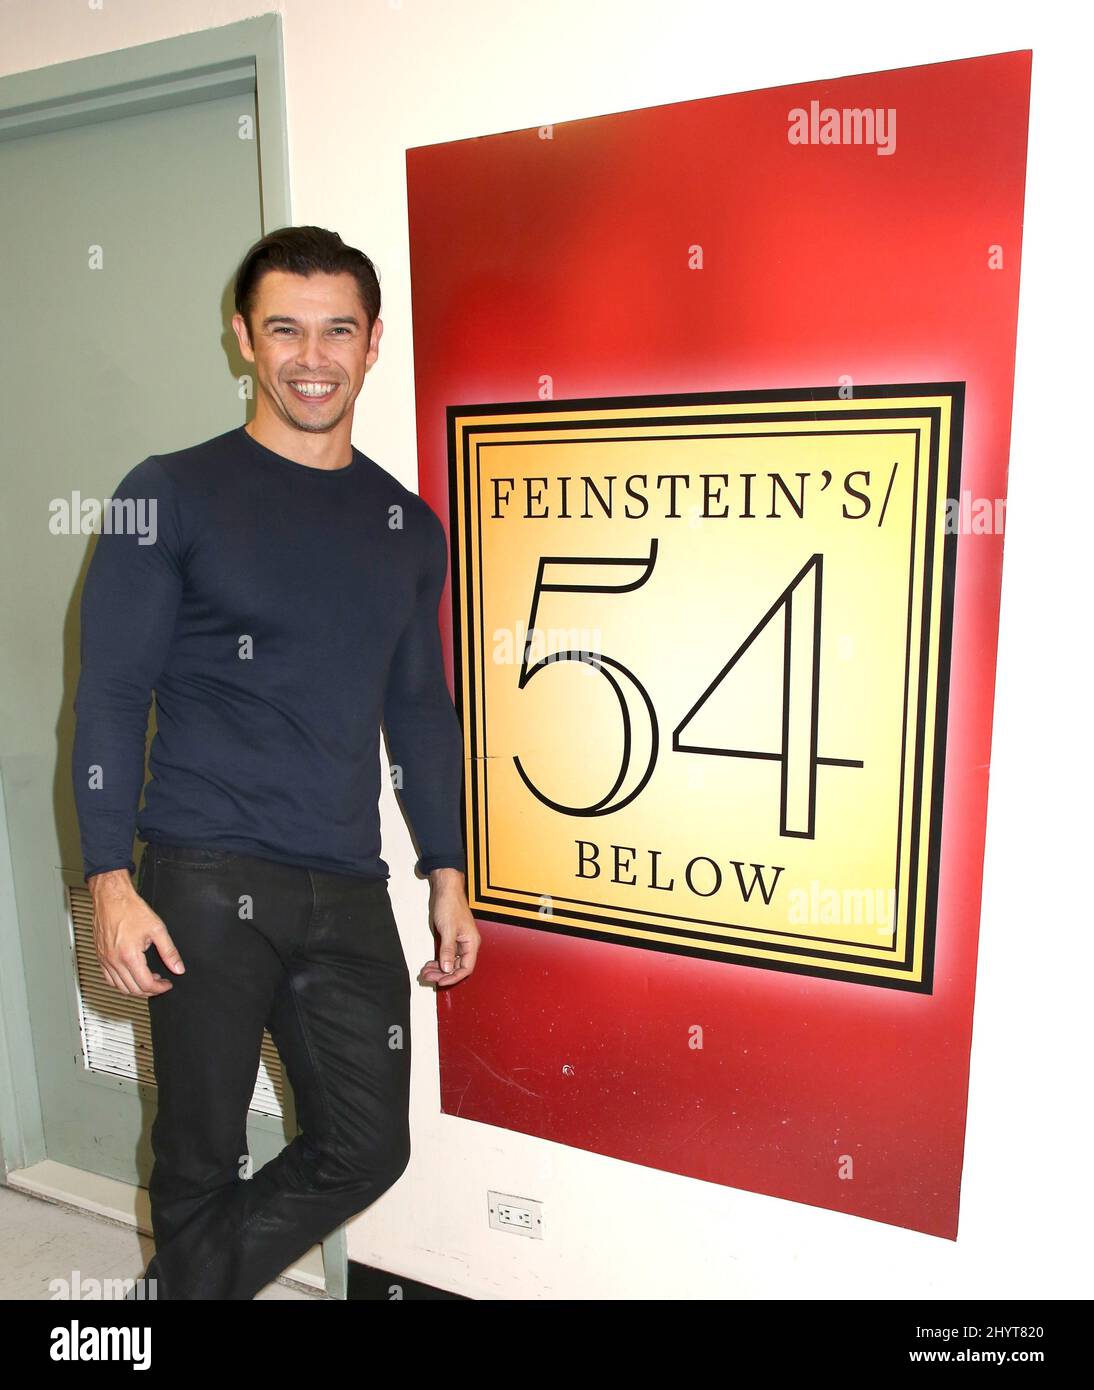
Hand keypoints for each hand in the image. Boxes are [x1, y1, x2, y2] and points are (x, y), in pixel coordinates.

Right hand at [89, 867, 184, 997]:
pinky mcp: (100, 956)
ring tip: (148, 979)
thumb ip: (169, 951)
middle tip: (160, 982)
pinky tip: (131, 975)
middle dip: (149, 990)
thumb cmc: (130, 909)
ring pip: (119, 987)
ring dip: (135, 988)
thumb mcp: (157, 929)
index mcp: (129, 956)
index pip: (146, 984)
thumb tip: (178, 967)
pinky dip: (121, 983)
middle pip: (132, 989)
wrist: (111, 898)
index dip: (160, 988)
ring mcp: (105, 960)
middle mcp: (114, 961)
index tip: (167, 984)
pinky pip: (109, 978)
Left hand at [418, 868, 478, 987]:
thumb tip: (446, 968)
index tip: (440, 981)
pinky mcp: (452, 938)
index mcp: (472, 942)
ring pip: (450, 963)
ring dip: (439, 969)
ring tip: (425, 972)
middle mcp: (468, 944)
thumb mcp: (448, 929)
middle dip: (442, 974)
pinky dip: (438, 961)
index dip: (453, 977)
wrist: (446, 889)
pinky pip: (446, 955)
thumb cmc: (450, 905)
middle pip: (457, 967)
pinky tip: (429, 964)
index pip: (466, 968)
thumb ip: (448, 950)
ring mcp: (459, 942)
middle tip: (427, 977)